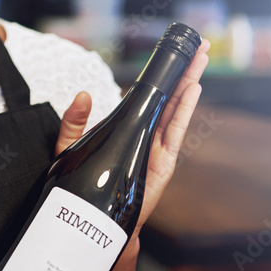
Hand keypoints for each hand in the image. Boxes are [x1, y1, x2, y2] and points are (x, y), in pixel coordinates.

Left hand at [54, 40, 210, 238]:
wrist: (96, 222)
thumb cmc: (83, 186)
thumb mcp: (70, 148)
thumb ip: (74, 122)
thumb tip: (82, 94)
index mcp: (127, 129)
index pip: (146, 96)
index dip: (159, 77)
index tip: (171, 56)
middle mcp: (145, 136)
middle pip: (167, 98)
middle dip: (182, 73)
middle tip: (197, 49)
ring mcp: (156, 148)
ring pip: (175, 109)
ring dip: (188, 85)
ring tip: (200, 60)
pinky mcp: (162, 162)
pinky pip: (174, 131)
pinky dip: (184, 110)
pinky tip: (193, 90)